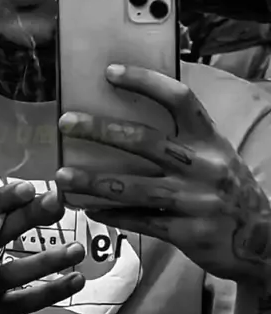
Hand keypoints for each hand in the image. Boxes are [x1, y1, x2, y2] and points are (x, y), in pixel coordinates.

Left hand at [56, 64, 270, 284]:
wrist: (264, 241)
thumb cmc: (228, 192)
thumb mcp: (216, 158)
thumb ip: (182, 142)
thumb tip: (125, 125)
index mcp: (210, 141)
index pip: (179, 99)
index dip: (145, 81)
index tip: (110, 72)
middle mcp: (205, 166)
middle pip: (144, 141)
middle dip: (101, 130)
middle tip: (67, 123)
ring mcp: (196, 201)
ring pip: (134, 187)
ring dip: (94, 181)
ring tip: (63, 177)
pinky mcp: (188, 233)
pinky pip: (140, 221)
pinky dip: (112, 214)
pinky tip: (89, 208)